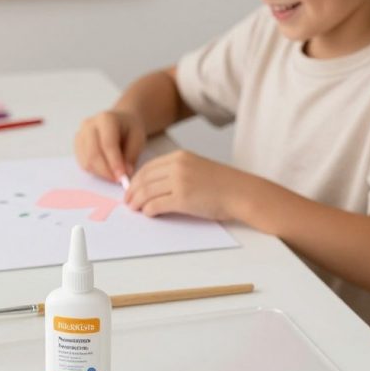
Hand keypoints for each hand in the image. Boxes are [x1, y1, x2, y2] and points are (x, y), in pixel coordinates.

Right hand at [74, 109, 146, 182]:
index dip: (114, 163)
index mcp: (106, 119)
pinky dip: (95, 171)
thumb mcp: (138, 138)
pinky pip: (83, 163)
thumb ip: (131, 155)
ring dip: (101, 173)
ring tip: (114, 175)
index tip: (122, 177)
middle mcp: (89, 125)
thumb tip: (125, 173)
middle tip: (118, 181)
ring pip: (87, 161)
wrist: (120, 121)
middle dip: (106, 171)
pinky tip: (106, 170)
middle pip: (93, 154)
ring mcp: (80, 134)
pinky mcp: (77, 144)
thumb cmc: (130, 129)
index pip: (107, 144)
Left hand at [125, 150, 241, 220]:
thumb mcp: (197, 168)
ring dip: (137, 202)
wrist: (241, 193)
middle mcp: (178, 166)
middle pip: (144, 179)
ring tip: (134, 209)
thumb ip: (176, 172)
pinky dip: (148, 210)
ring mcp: (180, 182)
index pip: (148, 167)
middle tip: (128, 201)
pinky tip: (148, 213)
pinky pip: (156, 204)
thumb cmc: (222, 184)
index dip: (135, 179)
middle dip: (132, 191)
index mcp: (180, 157)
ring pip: (147, 192)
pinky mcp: (183, 199)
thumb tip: (154, 186)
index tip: (131, 189)